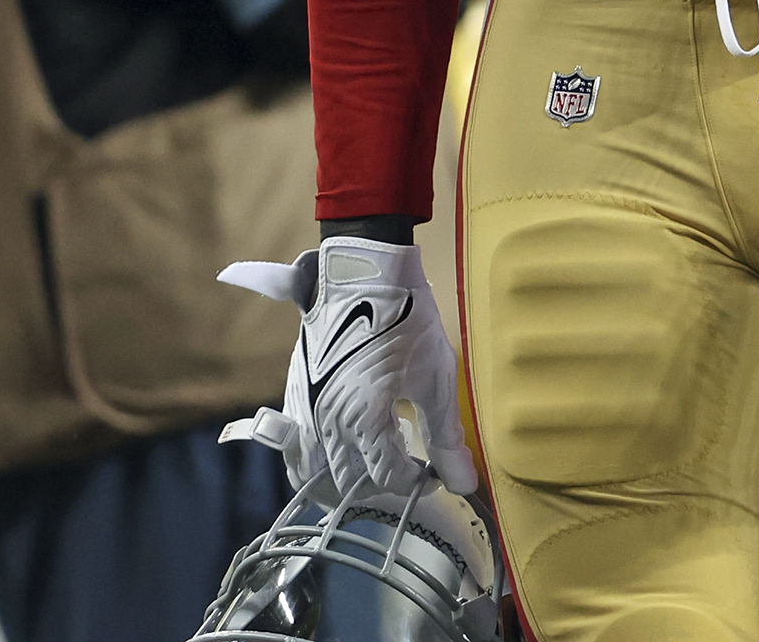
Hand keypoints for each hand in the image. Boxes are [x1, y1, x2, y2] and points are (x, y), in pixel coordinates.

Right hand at [218, 237, 479, 499]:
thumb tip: (463, 483)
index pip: (388, 477)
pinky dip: (313, 465)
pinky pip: (294, 450)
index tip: (430, 469)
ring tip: (370, 468)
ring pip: (312, 475)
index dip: (414, 479)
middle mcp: (327, 422)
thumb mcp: (436, 378)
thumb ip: (445, 436)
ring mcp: (305, 410)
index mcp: (364, 419)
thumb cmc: (408, 320)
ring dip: (341, 482)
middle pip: (349, 483)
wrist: (365, 273)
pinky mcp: (295, 396)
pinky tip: (339, 455)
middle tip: (404, 468)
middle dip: (380, 484)